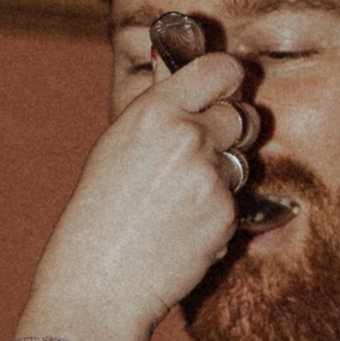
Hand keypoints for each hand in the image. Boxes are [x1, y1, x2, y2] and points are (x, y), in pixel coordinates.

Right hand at [9, 51, 245, 340]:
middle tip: (198, 158)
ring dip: (222, 176)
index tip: (221, 93)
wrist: (98, 282)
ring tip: (178, 201)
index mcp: (155, 111)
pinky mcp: (226, 214)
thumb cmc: (97, 214)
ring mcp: (211, 176)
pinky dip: (217, 215)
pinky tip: (182, 231)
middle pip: (242, 115)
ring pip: (241, 161)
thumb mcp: (117, 145)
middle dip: (229, 134)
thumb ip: (156, 106)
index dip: (227, 81)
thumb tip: (173, 58)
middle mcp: (188, 136)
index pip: (221, 69)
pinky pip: (236, 202)